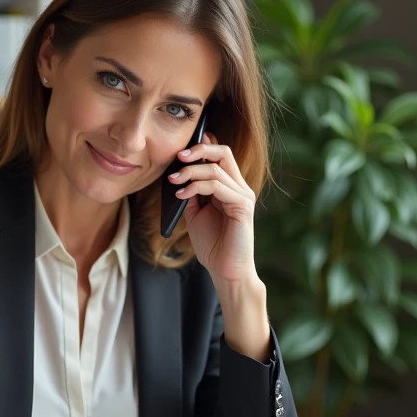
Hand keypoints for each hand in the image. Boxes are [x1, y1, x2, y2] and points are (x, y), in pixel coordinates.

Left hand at [168, 133, 258, 285]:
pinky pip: (217, 186)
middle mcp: (239, 187)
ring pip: (216, 168)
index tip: (180, 150)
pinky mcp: (242, 206)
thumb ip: (192, 193)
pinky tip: (182, 194)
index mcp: (229, 187)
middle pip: (223, 152)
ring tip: (173, 180)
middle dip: (198, 149)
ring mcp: (243, 195)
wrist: (225, 270)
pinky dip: (196, 187)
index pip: (220, 155)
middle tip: (178, 156)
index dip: (203, 145)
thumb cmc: (212, 245)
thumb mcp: (195, 213)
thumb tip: (179, 173)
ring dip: (190, 172)